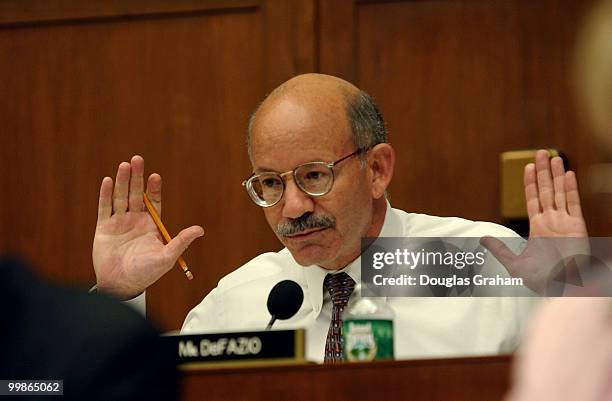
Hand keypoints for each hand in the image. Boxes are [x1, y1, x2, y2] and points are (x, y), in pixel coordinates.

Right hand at [93, 155, 203, 299]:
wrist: (121, 285)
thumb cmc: (146, 273)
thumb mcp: (167, 257)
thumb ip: (181, 241)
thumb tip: (200, 230)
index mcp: (150, 225)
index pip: (153, 201)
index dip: (154, 188)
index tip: (155, 175)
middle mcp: (135, 220)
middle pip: (136, 194)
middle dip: (137, 177)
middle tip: (138, 159)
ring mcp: (119, 223)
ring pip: (120, 197)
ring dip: (123, 181)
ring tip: (125, 165)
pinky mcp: (103, 228)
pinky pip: (104, 208)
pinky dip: (106, 194)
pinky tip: (109, 181)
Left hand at [482, 150, 587, 293]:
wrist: (561, 288)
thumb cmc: (542, 279)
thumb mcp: (514, 263)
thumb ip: (499, 249)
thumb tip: (482, 239)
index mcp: (538, 227)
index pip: (533, 198)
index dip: (530, 182)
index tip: (527, 166)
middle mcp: (552, 221)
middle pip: (546, 190)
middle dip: (543, 172)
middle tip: (540, 152)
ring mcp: (565, 222)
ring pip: (560, 192)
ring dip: (556, 174)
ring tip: (553, 157)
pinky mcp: (576, 226)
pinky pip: (573, 203)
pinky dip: (570, 188)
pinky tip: (568, 174)